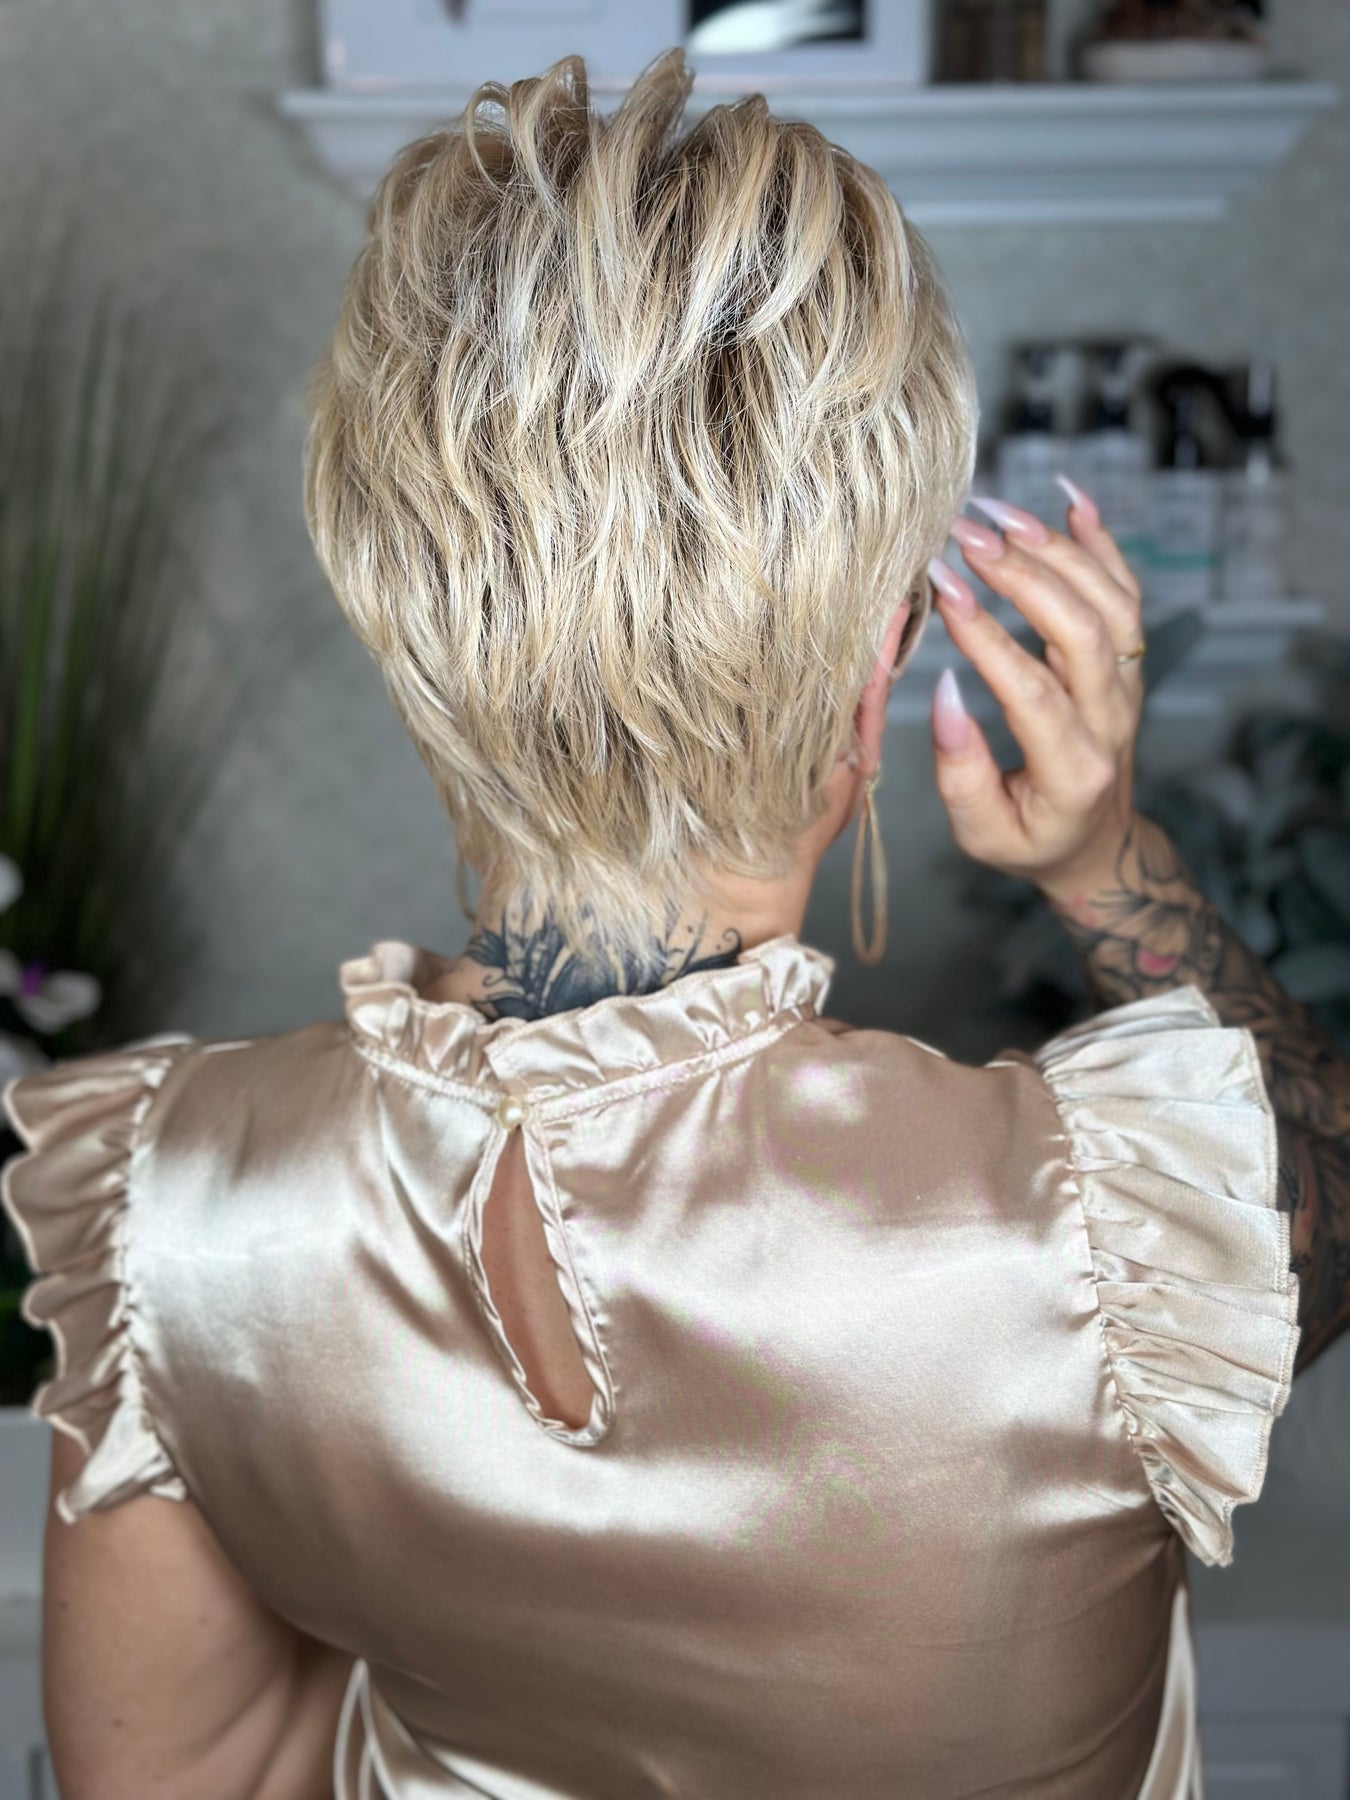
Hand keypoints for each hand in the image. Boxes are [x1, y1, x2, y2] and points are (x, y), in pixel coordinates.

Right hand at [927, 483, 1145, 905]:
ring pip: (1109, 603)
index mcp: (1074, 769)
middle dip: (1023, 575)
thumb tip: (944, 692)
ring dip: (1056, 550)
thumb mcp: (983, 833)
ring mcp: (1128, 685)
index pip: (1033, 689)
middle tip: (965, 536)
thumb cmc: (1030, 839)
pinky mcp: (1128, 661)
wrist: (1098, 843)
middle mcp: (1112, 720)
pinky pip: (1126, 592)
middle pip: (1082, 631)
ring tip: (999, 514)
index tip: (943, 590)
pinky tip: (1071, 500)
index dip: (987, 636)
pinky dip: (1102, 542)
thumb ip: (960, 772)